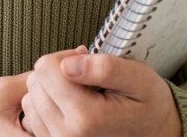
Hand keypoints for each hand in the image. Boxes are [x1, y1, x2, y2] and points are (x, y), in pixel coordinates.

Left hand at [21, 48, 181, 136]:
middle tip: (84, 77)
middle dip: (57, 72)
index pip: (46, 68)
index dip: (66, 56)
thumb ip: (104, 68)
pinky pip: (32, 117)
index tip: (86, 62)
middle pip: (36, 82)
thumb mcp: (136, 77)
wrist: (155, 133)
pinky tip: (69, 106)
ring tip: (79, 92)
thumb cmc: (146, 102)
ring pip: (31, 99)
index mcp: (86, 118)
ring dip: (51, 90)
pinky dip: (47, 105)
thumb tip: (68, 64)